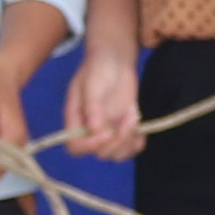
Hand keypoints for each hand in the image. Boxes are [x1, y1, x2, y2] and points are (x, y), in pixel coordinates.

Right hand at [64, 38, 147, 160]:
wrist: (115, 60)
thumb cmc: (99, 67)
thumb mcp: (93, 82)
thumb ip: (92, 106)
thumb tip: (93, 129)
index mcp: (76, 120)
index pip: (75, 147)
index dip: (90, 146)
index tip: (107, 132)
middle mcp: (90, 130)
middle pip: (100, 153)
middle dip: (117, 141)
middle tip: (129, 118)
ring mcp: (107, 131)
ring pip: (117, 154)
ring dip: (130, 140)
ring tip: (134, 115)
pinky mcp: (122, 129)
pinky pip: (131, 149)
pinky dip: (137, 142)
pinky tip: (139, 125)